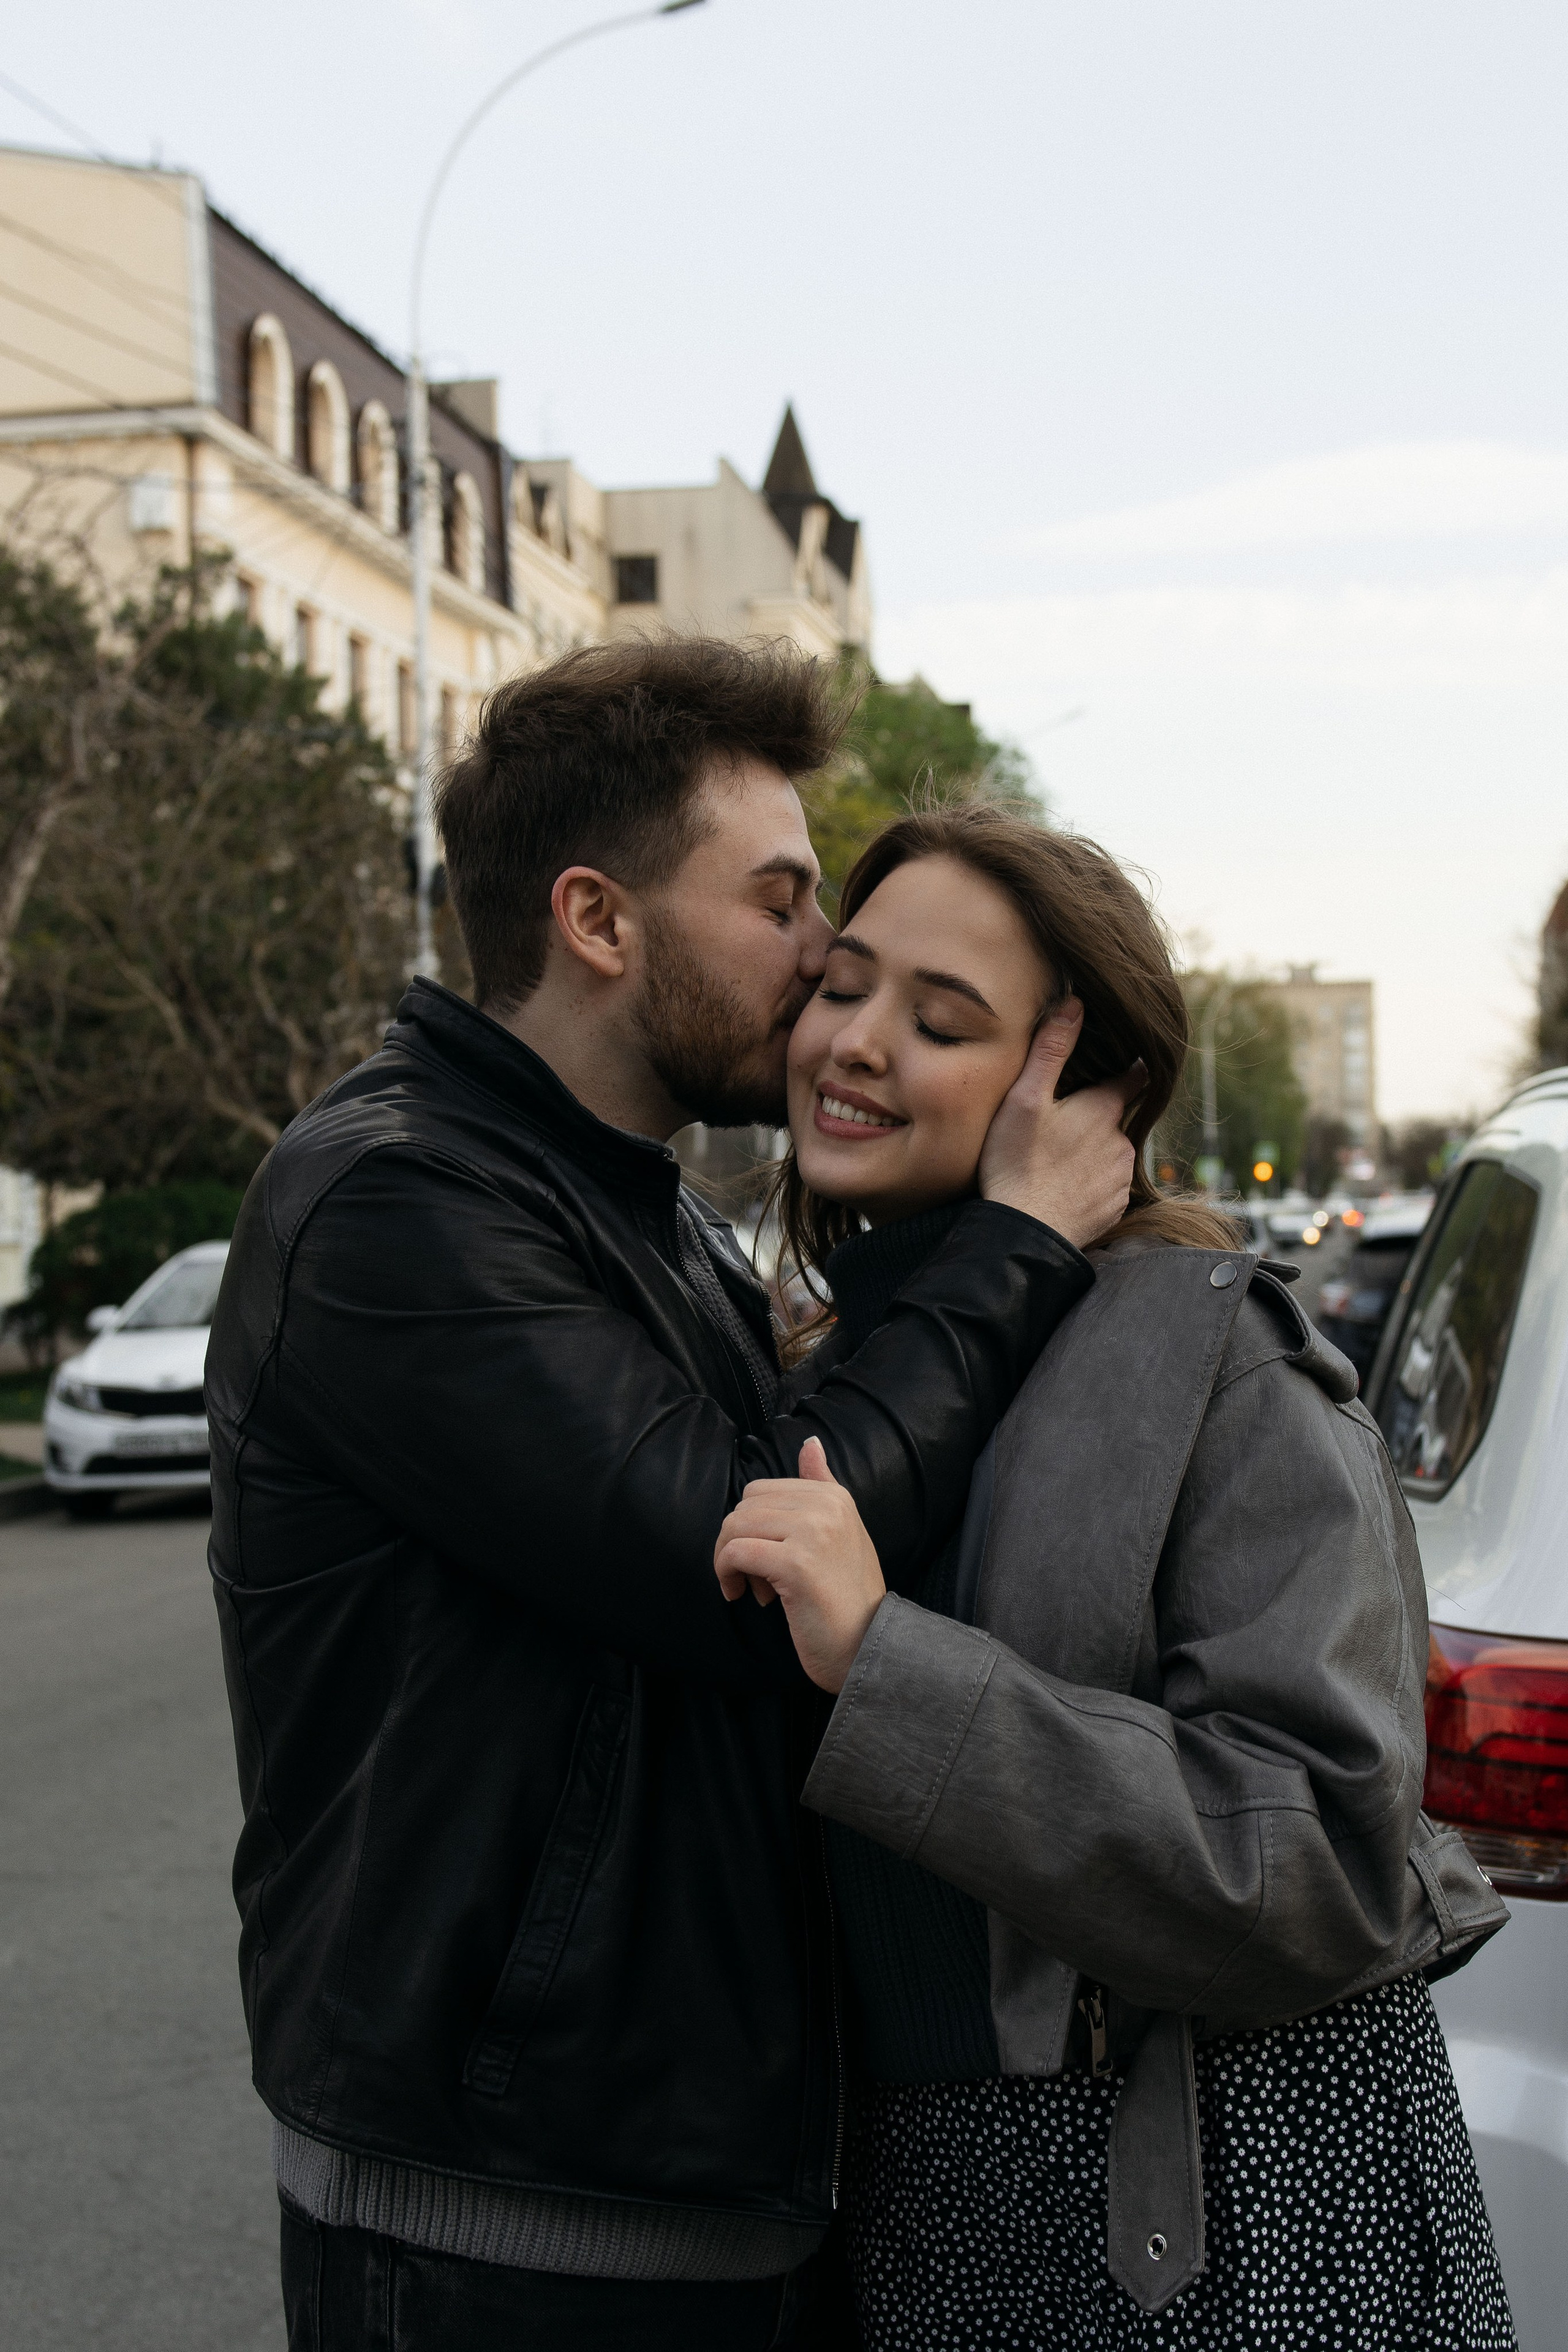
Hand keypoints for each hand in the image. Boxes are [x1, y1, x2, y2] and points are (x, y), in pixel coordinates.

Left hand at [714, 1438, 885, 1693]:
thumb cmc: (846, 1598)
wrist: (867, 1646)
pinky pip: (736, 1553)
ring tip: (752, 1589)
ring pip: (735, 1527)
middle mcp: (826, 1506)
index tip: (763, 1559)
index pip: (761, 1491)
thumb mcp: (840, 1533)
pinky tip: (741, 1595)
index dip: (751, 1527)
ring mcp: (813, 1532)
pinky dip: (727, 1574)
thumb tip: (809, 1443)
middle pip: (744, 1506)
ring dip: (729, 1561)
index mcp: (834, 1496)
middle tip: (756, 1578)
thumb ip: (821, 1485)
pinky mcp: (796, 1563)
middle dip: (737, 1542)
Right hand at [978, 999, 1141, 1247]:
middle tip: (1064, 1119)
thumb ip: (1052, 1050)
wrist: (1023, 1234)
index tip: (1120, 1061)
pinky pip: (1106, 1186)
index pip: (1133, 1077)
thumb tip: (1075, 1002)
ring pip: (1112, 1153)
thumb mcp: (1025, 1099)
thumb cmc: (1016, 1163)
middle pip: (1117, 1117)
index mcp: (1104, 1110)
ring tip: (1057, 1157)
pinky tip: (1062, 1185)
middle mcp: (1122, 1143)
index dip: (1127, 1067)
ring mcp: (1119, 1179)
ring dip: (1093, 1151)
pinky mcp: (1113, 1209)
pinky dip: (1090, 1183)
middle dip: (1097, 1114)